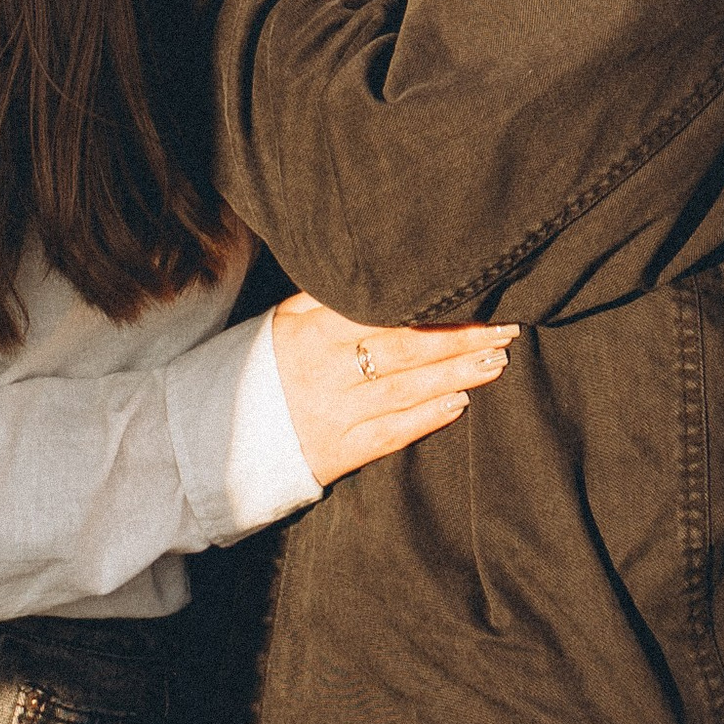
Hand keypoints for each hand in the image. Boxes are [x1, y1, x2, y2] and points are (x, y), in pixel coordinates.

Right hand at [267, 293, 515, 491]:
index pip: (383, 313)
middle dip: (460, 338)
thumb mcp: (282, 320)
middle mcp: (328, 371)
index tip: (474, 294)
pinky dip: (427, 418)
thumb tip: (372, 271)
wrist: (218, 435)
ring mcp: (336, 413)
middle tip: (505, 329)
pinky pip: (391, 433)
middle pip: (406, 350)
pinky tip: (460, 403)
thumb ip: (323, 297)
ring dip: (456, 375)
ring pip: (407, 390)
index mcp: (313, 331)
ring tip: (496, 362)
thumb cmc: (260, 367)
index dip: (432, 306)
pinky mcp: (340, 452)